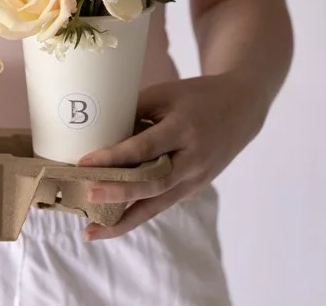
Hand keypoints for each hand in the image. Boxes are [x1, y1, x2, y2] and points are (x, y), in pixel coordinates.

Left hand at [79, 73, 268, 240]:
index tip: (84, 163)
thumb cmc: (197, 97)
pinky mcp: (193, 189)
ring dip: (124, 221)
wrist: (241, 111)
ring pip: (157, 206)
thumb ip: (134, 110)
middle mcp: (192, 160)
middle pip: (152, 184)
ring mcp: (195, 179)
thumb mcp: (166, 94)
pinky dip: (137, 213)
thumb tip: (96, 130)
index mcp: (184, 130)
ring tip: (93, 232)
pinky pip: (162, 203)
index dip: (115, 157)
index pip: (145, 147)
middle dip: (118, 193)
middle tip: (87, 197)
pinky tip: (113, 221)